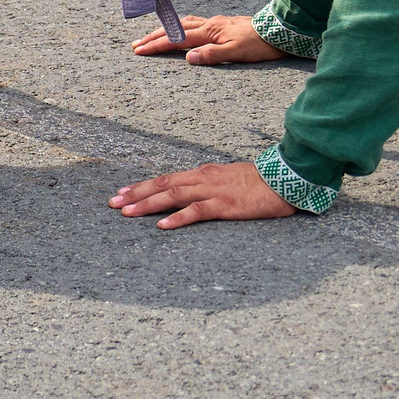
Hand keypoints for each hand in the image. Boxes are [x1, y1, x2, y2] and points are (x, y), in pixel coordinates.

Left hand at [110, 161, 294, 227]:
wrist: (286, 177)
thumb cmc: (261, 182)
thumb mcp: (229, 179)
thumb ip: (210, 184)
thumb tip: (193, 191)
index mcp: (204, 173)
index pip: (167, 178)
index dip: (143, 185)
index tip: (122, 192)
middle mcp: (203, 178)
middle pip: (163, 184)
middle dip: (136, 194)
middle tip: (113, 203)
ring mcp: (213, 191)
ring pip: (173, 196)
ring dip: (148, 204)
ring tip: (127, 212)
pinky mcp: (225, 205)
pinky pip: (197, 211)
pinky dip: (178, 218)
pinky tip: (162, 225)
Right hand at [129, 12, 283, 65]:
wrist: (279, 30)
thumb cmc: (259, 44)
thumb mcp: (236, 53)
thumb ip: (211, 55)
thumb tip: (188, 58)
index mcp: (210, 32)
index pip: (177, 40)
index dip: (157, 45)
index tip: (139, 50)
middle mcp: (210, 24)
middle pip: (176, 29)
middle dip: (155, 36)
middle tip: (136, 44)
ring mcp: (216, 23)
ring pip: (184, 24)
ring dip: (167, 30)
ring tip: (153, 36)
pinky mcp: (223, 24)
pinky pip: (195, 23)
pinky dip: (182, 26)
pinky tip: (183, 30)